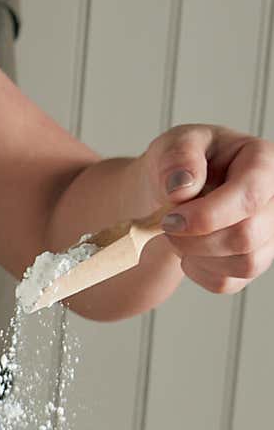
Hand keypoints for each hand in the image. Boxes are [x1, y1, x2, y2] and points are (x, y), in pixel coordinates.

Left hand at [145, 124, 273, 293]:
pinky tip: (188, 251)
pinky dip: (199, 272)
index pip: (250, 196)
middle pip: (246, 236)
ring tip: (179, 236)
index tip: (169, 220)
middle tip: (167, 226)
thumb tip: (183, 186)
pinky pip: (228, 283)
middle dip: (195, 240)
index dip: (207, 216)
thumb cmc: (176, 168)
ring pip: (244, 263)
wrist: (165, 197)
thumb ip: (177, 157)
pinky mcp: (253, 259)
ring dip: (198, 256)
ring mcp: (268, 232)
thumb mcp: (171, 147)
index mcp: (260, 161)